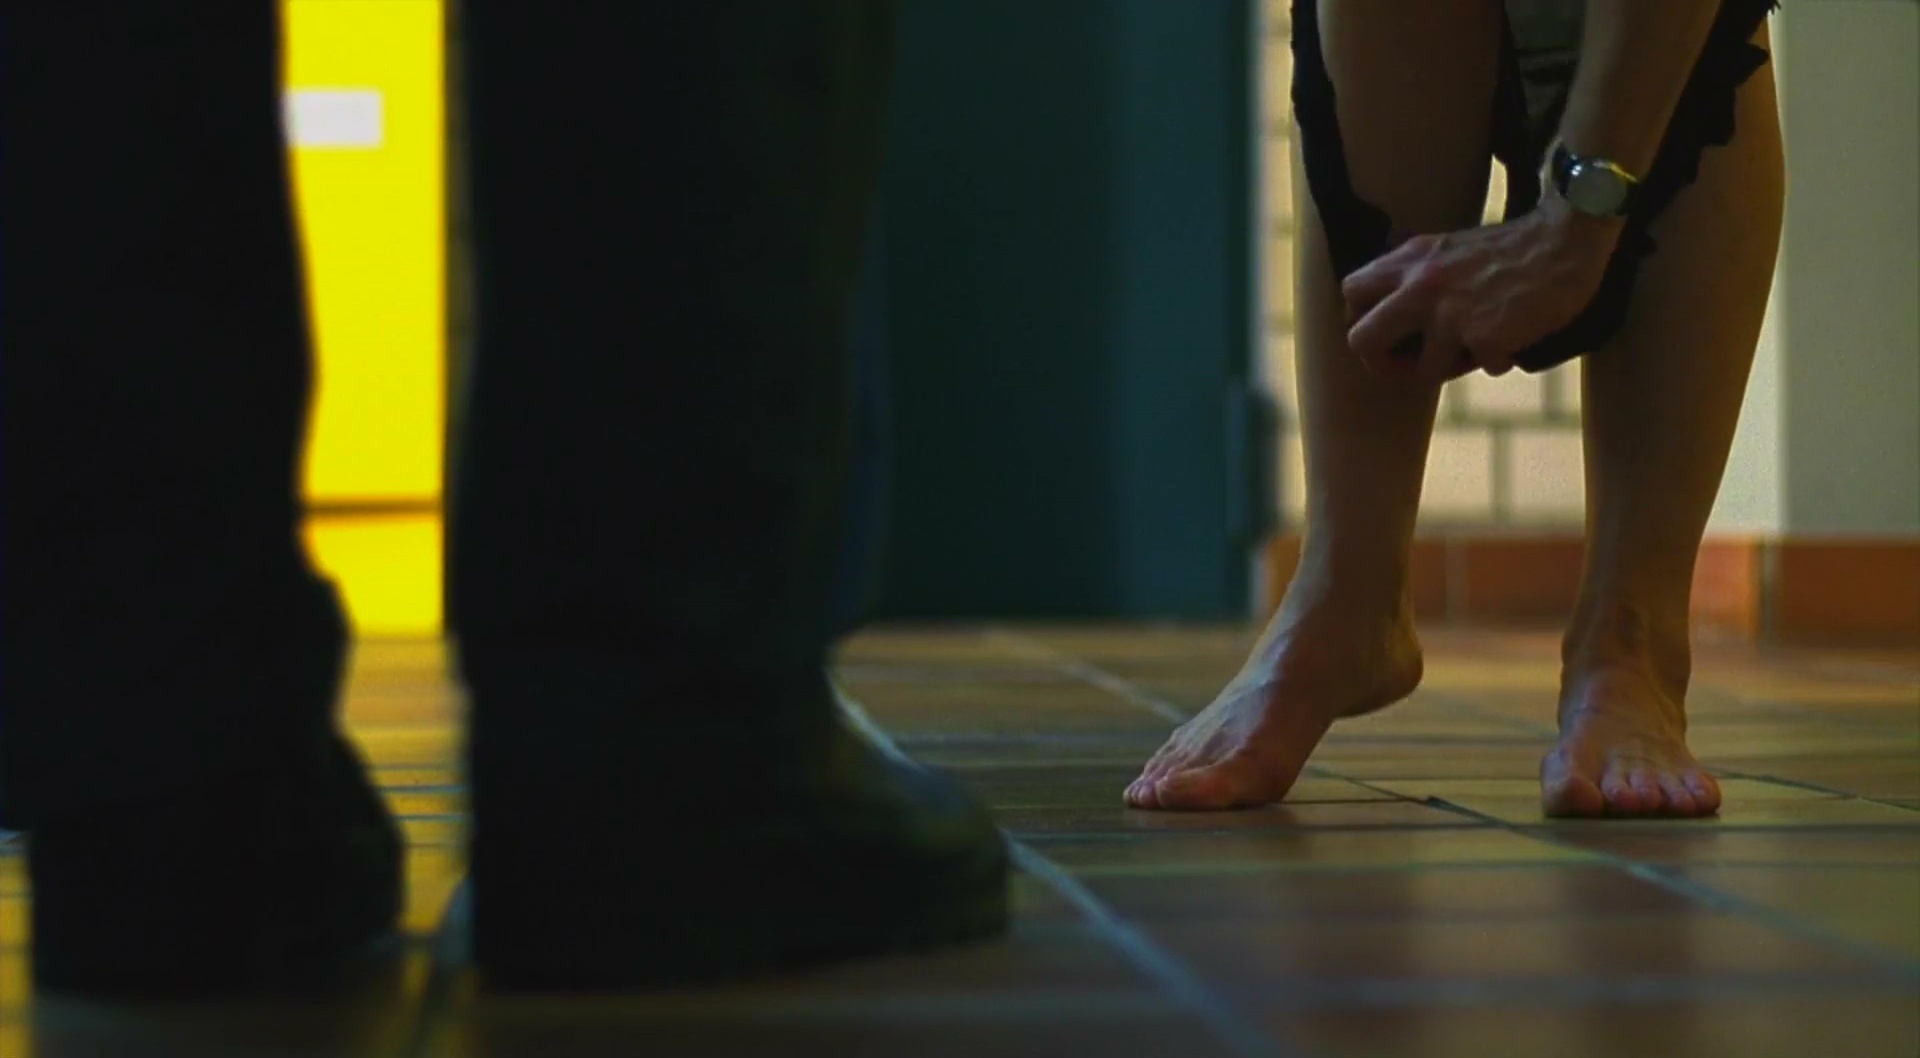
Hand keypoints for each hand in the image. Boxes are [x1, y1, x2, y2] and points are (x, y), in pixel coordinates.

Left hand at [1341, 195, 1620, 382]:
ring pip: (1422, 370)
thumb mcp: (1448, 251)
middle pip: (1359, 340)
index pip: (1351, 292)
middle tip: (1409, 365)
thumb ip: (1416, 278)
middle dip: (1381, 363)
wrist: (1565, 239)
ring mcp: (1448, 313)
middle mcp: (1420, 286)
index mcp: (1409, 260)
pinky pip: (1482, 367)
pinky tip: (1513, 337)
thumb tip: (1395, 322)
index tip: (1389, 332)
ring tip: (1478, 348)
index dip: (1363, 319)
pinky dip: (1499, 359)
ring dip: (1452, 367)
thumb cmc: (1511, 249)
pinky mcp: (1481, 335)